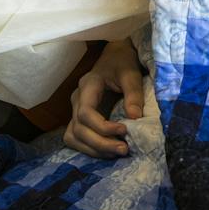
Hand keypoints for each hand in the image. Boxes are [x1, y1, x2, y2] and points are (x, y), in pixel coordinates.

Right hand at [62, 39, 144, 158]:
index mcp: (88, 85)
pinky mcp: (79, 118)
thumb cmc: (122, 62)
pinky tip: (107, 151)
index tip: (124, 130)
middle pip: (79, 128)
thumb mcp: (131, 73)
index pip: (85, 113)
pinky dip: (89, 148)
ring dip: (94, 149)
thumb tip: (134, 118)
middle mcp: (77, 99)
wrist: (115, 57)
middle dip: (100, 143)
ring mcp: (75, 109)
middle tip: (124, 149)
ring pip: (74, 137)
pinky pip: (76, 138)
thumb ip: (133, 94)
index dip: (102, 127)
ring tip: (116, 152)